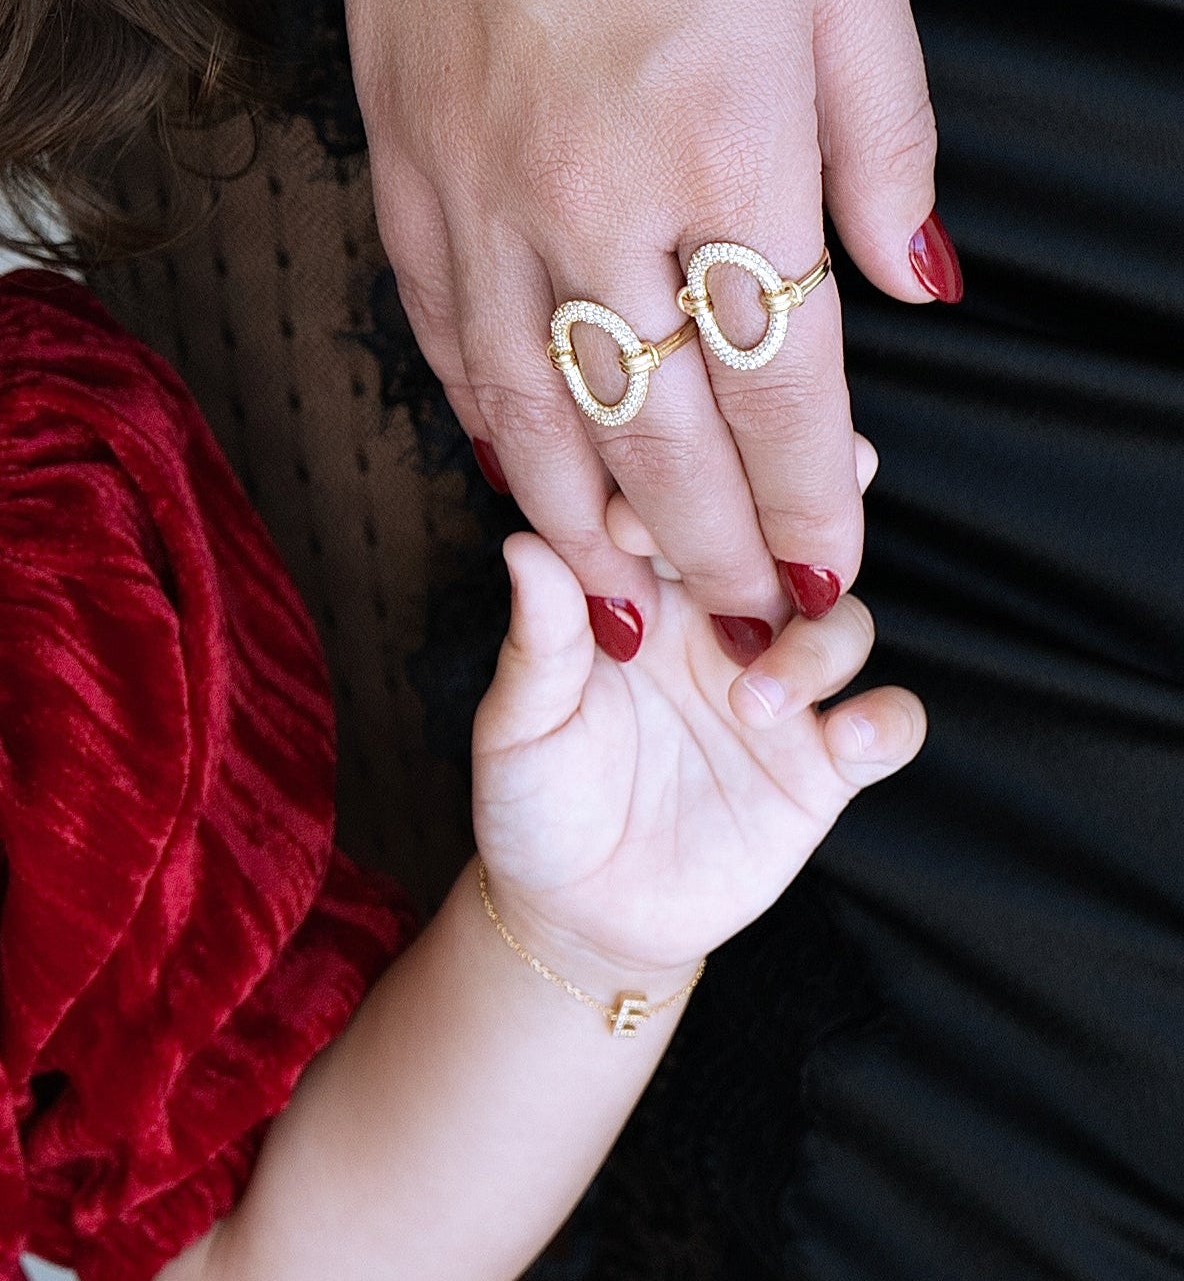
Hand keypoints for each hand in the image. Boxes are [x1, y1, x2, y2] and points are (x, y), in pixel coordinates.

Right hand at [321, 0, 944, 636]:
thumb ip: (885, 139)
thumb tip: (916, 287)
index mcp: (728, 138)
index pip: (783, 388)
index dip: (814, 499)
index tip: (835, 564)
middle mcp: (587, 187)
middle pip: (654, 431)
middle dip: (710, 548)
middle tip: (741, 618)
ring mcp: (471, 171)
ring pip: (525, 403)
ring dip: (581, 521)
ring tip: (621, 601)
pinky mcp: (391, 139)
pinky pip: (432, 320)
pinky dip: (476, 409)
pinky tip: (505, 455)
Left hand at [471, 530, 925, 989]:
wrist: (579, 911)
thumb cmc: (536, 799)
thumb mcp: (519, 723)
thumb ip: (539, 641)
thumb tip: (521, 543)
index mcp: (645, 594)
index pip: (680, 512)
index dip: (671, 496)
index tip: (631, 522)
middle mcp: (721, 627)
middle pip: (784, 544)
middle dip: (793, 520)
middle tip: (768, 538)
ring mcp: (779, 692)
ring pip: (842, 621)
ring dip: (819, 641)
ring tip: (756, 697)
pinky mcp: (821, 767)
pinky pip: (889, 724)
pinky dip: (889, 719)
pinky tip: (849, 737)